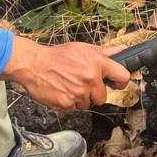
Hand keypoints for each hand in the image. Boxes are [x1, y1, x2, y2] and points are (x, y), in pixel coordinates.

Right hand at [0, 37, 129, 111]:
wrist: (34, 64)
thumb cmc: (58, 56)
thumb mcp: (83, 48)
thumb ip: (105, 52)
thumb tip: (123, 50)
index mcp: (97, 63)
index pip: (122, 77)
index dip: (120, 82)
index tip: (115, 83)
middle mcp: (90, 79)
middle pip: (103, 97)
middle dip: (93, 92)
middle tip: (80, 82)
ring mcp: (79, 93)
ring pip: (88, 104)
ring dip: (80, 98)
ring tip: (69, 85)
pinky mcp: (68, 104)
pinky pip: (75, 108)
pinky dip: (69, 103)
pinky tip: (62, 91)